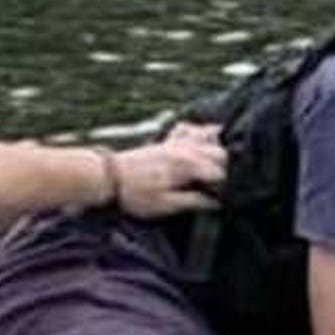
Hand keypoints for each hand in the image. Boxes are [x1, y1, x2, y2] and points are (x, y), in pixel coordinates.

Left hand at [102, 123, 227, 218]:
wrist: (108, 176)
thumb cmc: (135, 194)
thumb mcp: (166, 205)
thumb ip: (194, 201)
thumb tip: (216, 202)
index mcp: (188, 165)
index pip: (220, 172)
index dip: (226, 187)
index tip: (224, 199)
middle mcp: (185, 149)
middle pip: (220, 153)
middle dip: (227, 169)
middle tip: (222, 187)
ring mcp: (176, 142)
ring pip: (210, 138)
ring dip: (220, 150)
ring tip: (221, 167)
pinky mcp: (167, 142)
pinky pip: (190, 129)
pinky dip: (201, 133)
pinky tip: (204, 141)